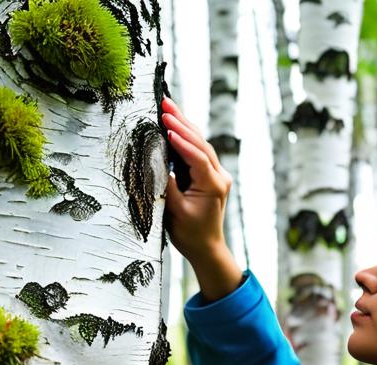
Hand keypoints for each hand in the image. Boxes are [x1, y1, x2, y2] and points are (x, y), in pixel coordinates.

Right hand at [161, 97, 232, 263]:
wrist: (206, 249)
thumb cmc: (190, 235)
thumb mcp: (175, 212)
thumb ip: (167, 186)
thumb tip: (156, 162)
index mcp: (214, 185)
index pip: (197, 156)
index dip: (181, 140)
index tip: (165, 124)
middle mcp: (220, 177)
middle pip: (201, 144)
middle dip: (182, 122)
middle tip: (165, 103)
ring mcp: (217, 175)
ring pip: (200, 144)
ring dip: (183, 126)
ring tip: (167, 107)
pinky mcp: (210, 176)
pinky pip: (198, 152)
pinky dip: (185, 138)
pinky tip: (173, 124)